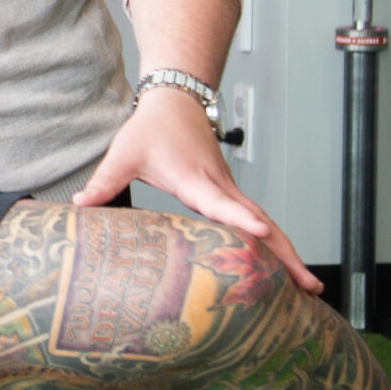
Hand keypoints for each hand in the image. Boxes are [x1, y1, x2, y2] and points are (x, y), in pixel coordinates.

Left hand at [73, 88, 322, 294]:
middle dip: (286, 254)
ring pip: (267, 225)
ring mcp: (230, 192)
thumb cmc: (152, 128)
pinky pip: (258, 223)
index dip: (241, 219)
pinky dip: (277, 246)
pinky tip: (287, 270)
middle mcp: (221, 187)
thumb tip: (80, 206)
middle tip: (309, 285)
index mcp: (196, 179)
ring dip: (289, 254)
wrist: (176, 101)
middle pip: (261, 223)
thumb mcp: (125, 153)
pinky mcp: (230, 195)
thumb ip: (105, 181)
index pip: (222, 202)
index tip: (262, 234)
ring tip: (310, 288)